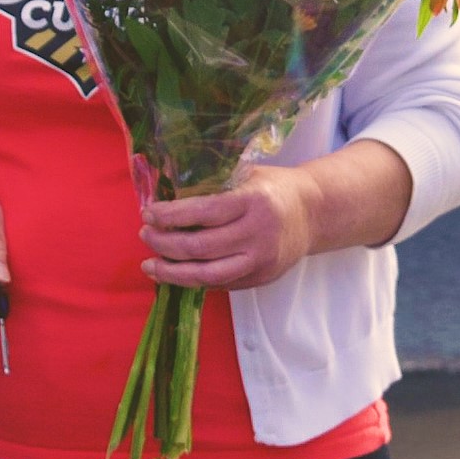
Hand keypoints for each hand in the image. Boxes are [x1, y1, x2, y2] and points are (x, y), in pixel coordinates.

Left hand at [142, 162, 321, 292]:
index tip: (148, 213)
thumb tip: (165, 194)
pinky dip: (194, 280)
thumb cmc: (273, 188)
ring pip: (208, 275)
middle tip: (145, 236)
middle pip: (201, 247)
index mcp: (254, 201)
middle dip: (165, 244)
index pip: (204, 212)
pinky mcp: (261, 278)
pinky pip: (221, 283)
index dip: (171, 216)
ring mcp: (261, 260)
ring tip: (150, 266)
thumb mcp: (247, 174)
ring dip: (173, 273)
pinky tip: (175, 272)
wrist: (314, 213)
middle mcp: (259, 234)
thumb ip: (213, 184)